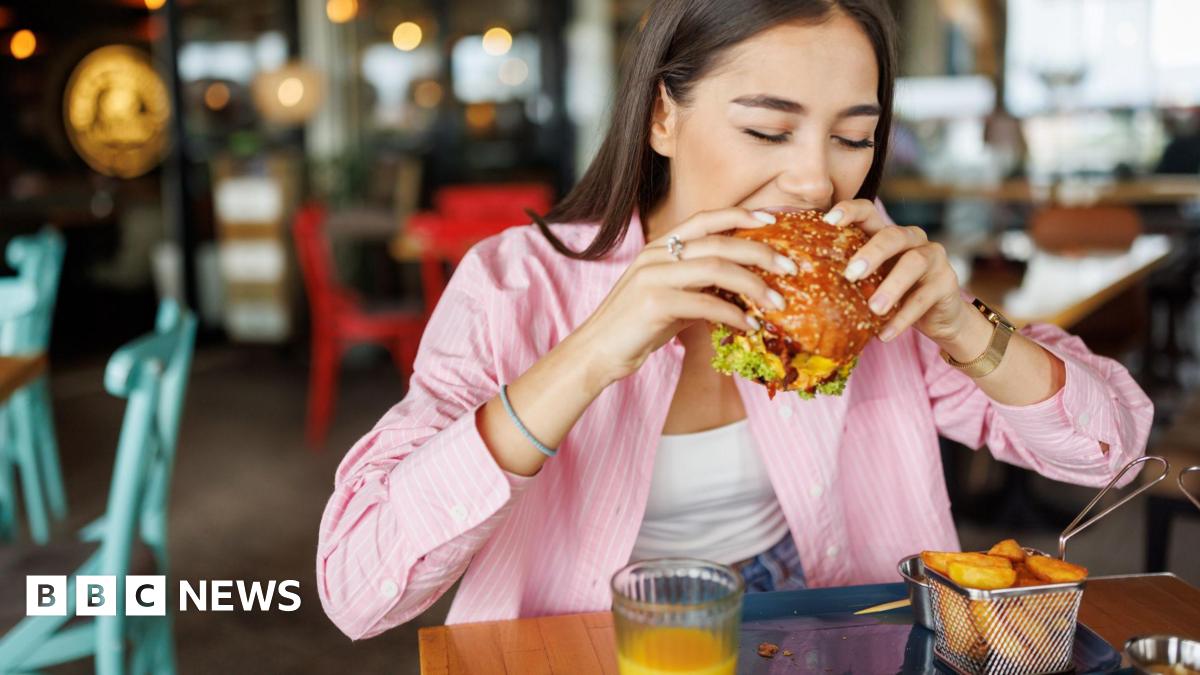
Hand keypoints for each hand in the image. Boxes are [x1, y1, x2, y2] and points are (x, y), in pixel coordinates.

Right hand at [574, 208, 798, 385]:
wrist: (596, 352)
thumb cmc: (636, 328)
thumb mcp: (672, 299)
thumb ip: (700, 288)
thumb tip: (742, 292)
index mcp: (660, 247)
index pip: (706, 219)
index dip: (741, 215)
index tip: (774, 219)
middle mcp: (656, 255)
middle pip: (720, 242)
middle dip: (762, 252)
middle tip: (792, 268)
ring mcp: (653, 276)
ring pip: (717, 269)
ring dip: (755, 286)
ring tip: (778, 303)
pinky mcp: (653, 303)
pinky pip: (705, 304)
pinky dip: (734, 315)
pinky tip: (749, 326)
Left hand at [826, 199, 969, 343]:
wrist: (940, 317)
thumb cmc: (895, 295)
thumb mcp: (871, 282)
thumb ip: (849, 275)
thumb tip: (799, 282)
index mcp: (888, 234)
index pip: (869, 212)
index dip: (850, 211)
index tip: (828, 220)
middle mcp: (913, 239)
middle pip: (892, 236)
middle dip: (871, 253)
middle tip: (850, 274)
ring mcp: (933, 258)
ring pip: (913, 263)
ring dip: (891, 287)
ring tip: (873, 309)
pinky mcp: (947, 283)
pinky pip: (923, 299)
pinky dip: (902, 318)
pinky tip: (884, 334)